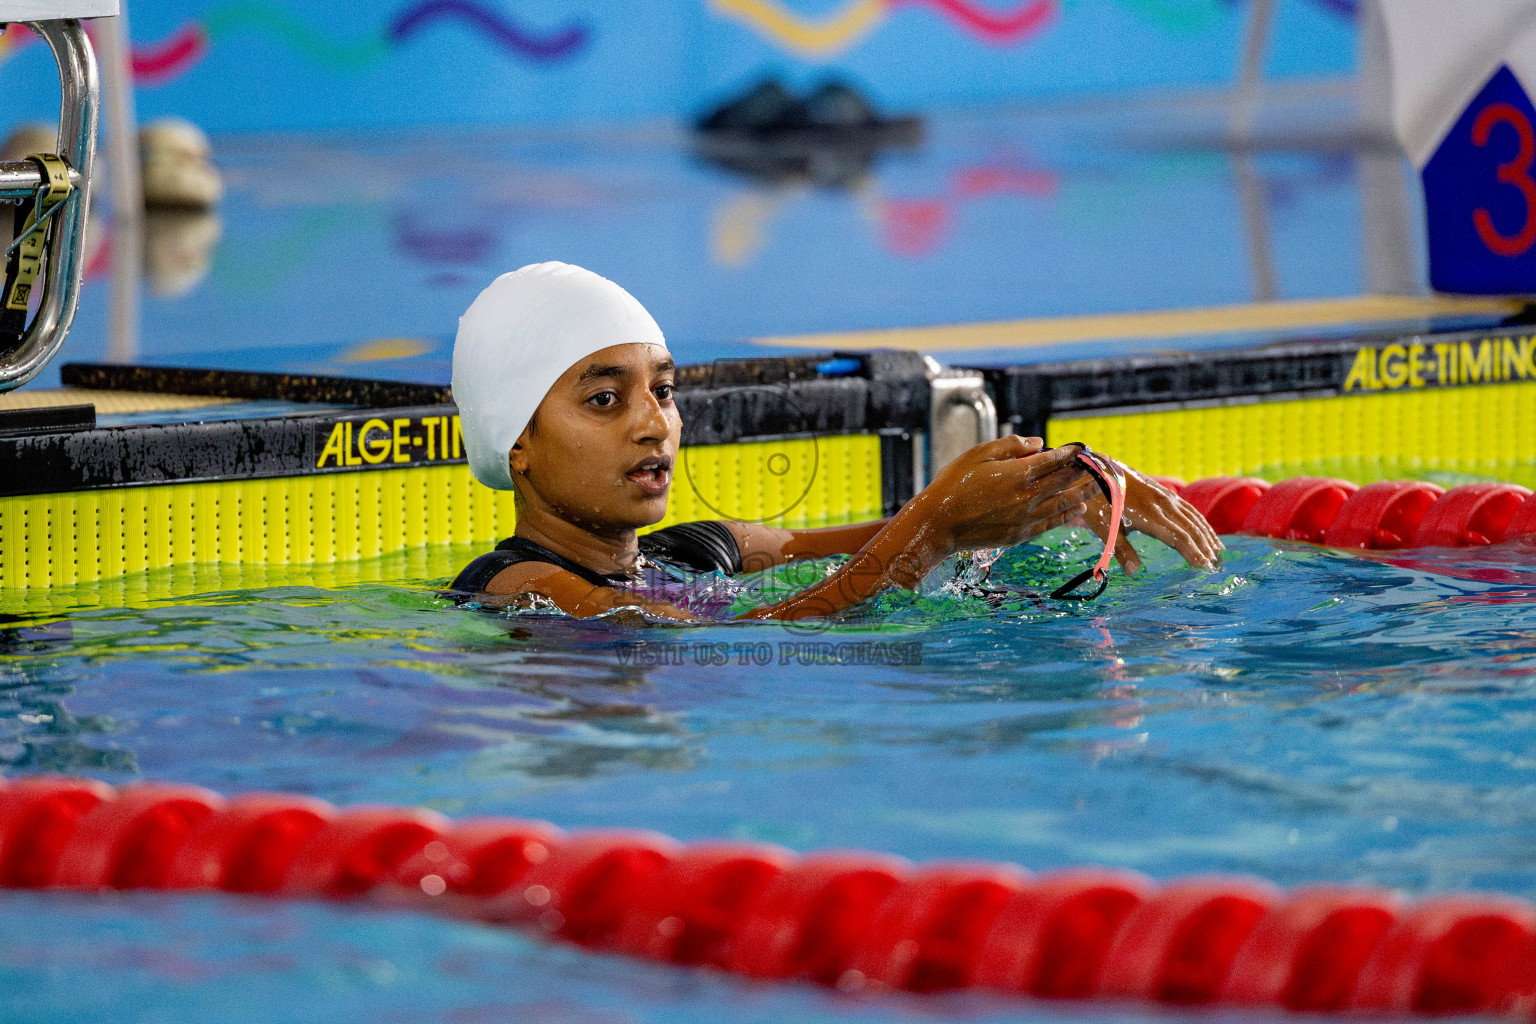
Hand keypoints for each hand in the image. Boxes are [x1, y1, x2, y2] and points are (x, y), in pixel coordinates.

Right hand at [914, 435, 1097, 555]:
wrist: (939, 524)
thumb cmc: (954, 484)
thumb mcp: (978, 454)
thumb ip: (1010, 446)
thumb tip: (1038, 443)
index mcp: (1018, 473)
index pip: (1054, 459)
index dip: (1071, 453)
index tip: (1083, 448)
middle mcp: (1028, 496)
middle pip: (1065, 481)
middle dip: (1084, 471)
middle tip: (1101, 465)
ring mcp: (1026, 517)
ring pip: (1064, 503)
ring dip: (1084, 493)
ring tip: (1099, 486)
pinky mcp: (1021, 534)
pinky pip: (1052, 523)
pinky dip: (1069, 515)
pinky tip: (1080, 510)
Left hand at [1078, 459, 1222, 573]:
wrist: (1095, 469)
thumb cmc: (1097, 501)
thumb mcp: (1103, 527)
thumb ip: (1120, 549)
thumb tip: (1134, 572)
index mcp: (1148, 515)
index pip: (1179, 537)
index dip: (1193, 553)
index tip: (1204, 568)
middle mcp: (1162, 504)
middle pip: (1191, 529)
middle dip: (1206, 548)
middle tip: (1217, 567)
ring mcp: (1165, 496)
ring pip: (1193, 518)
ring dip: (1208, 536)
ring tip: (1219, 553)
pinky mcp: (1164, 491)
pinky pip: (1189, 509)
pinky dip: (1201, 522)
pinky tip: (1207, 531)